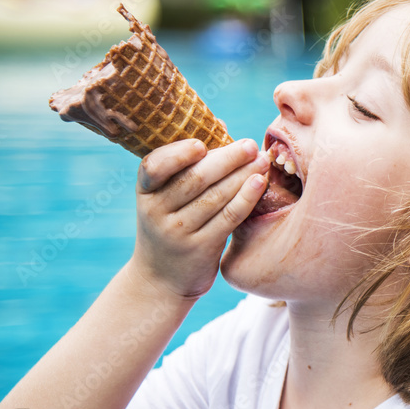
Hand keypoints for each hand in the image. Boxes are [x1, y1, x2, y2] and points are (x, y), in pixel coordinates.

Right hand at [129, 138, 268, 300]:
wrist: (161, 280)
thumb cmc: (172, 228)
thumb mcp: (166, 200)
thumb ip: (188, 170)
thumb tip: (223, 129)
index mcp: (146, 191)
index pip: (154, 166)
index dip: (178, 153)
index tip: (203, 144)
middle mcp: (156, 210)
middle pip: (195, 178)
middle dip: (227, 158)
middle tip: (250, 145)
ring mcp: (178, 231)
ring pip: (215, 196)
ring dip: (242, 175)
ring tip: (262, 160)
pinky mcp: (200, 248)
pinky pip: (227, 217)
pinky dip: (246, 197)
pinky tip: (260, 182)